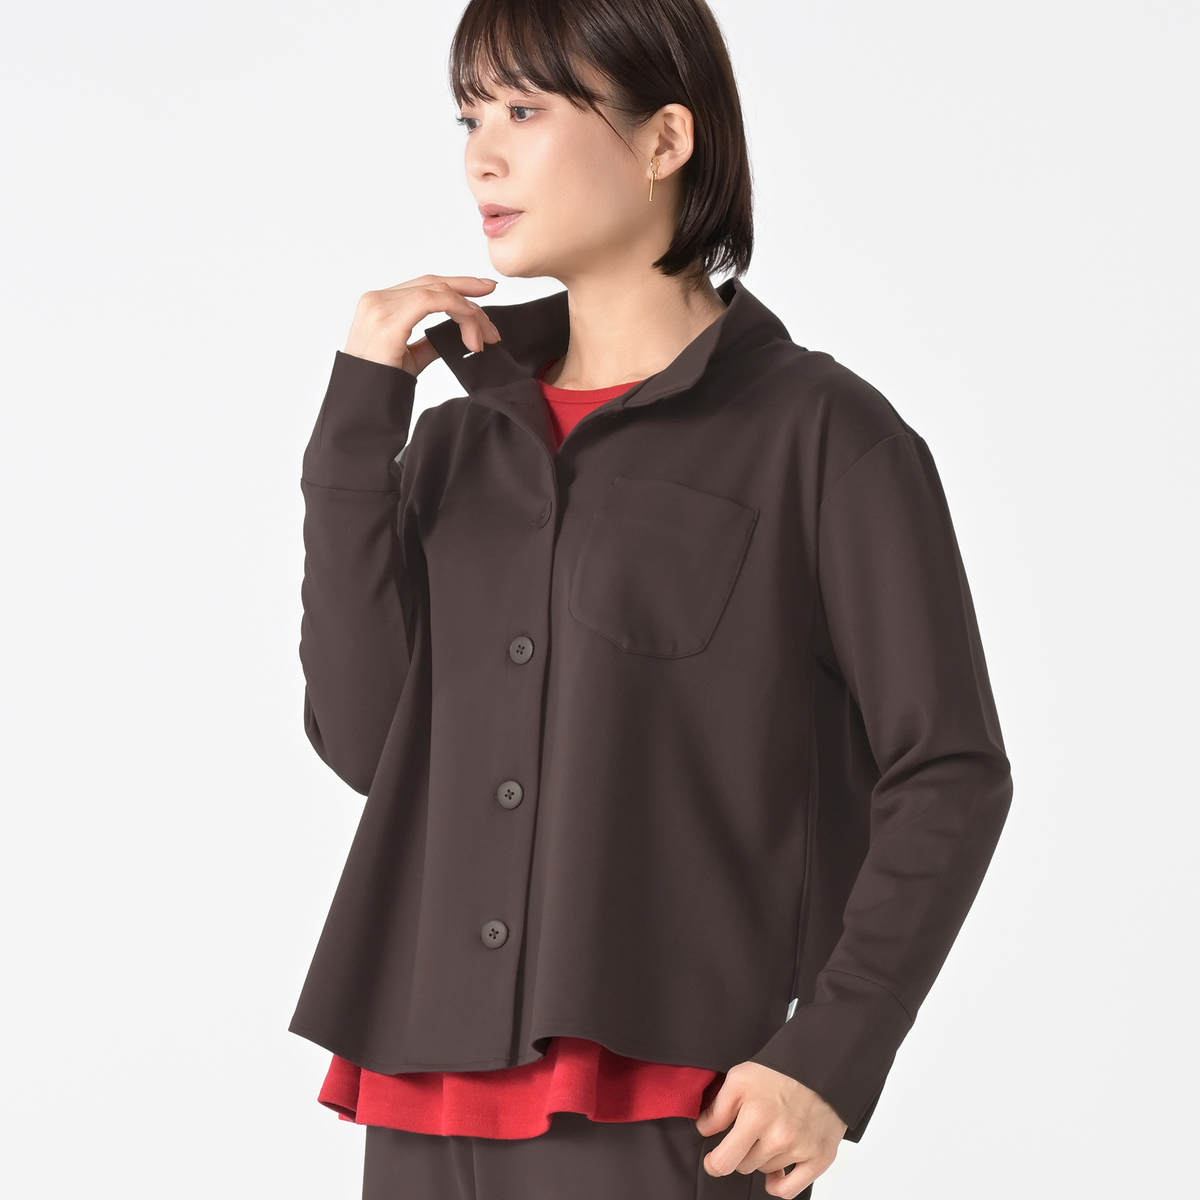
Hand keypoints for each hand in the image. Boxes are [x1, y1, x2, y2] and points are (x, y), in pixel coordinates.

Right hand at [343, 274, 502, 375]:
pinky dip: (458, 312)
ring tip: (486, 336)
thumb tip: (456, 336)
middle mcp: (378, 299)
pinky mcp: (389, 321)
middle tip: (494, 316)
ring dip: (469, 312)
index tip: (485, 292)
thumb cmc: (382, 385)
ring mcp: (381, 306)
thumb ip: (430, 342)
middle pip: (434, 283)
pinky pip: (432, 302)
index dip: (458, 285)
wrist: (363, 406)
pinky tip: (472, 333)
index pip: (425, 285)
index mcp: (380, 304)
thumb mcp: (410, 358)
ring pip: (438, 292)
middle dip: (470, 294)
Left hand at [695, 1061, 847, 1197]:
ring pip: (765, 1172)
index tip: (713, 1159)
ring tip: (770, 1134)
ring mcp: (801, 1150)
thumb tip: (703, 1130)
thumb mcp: (739, 1079)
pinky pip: (789, 1190)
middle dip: (741, 1152)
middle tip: (749, 1132)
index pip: (724, 1161)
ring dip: (763, 1159)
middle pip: (744, 1166)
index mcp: (756, 1117)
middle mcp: (779, 1137)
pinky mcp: (820, 1158)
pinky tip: (776, 1172)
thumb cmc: (778, 1073)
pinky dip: (779, 1185)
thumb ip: (718, 1108)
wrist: (819, 1069)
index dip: (714, 1163)